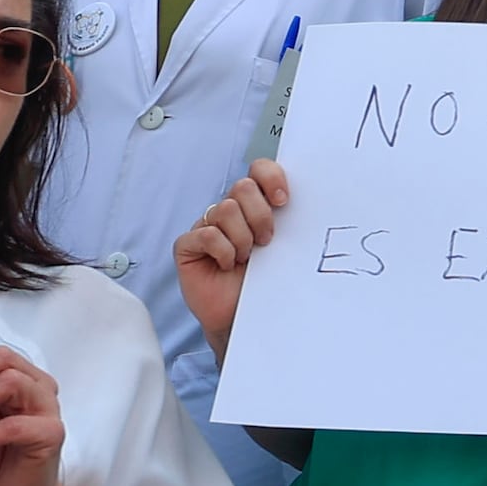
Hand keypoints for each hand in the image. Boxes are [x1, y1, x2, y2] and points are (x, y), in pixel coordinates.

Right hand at [173, 162, 289, 356]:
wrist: (242, 315)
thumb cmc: (263, 281)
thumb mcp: (281, 247)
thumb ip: (285, 220)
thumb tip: (299, 200)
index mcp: (252, 204)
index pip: (258, 169)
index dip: (271, 177)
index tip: (284, 200)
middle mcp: (228, 210)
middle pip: (242, 187)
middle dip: (260, 215)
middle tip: (266, 241)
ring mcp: (205, 225)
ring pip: (225, 209)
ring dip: (242, 237)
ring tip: (246, 258)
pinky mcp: (187, 245)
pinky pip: (207, 234)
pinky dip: (223, 250)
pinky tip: (227, 265)